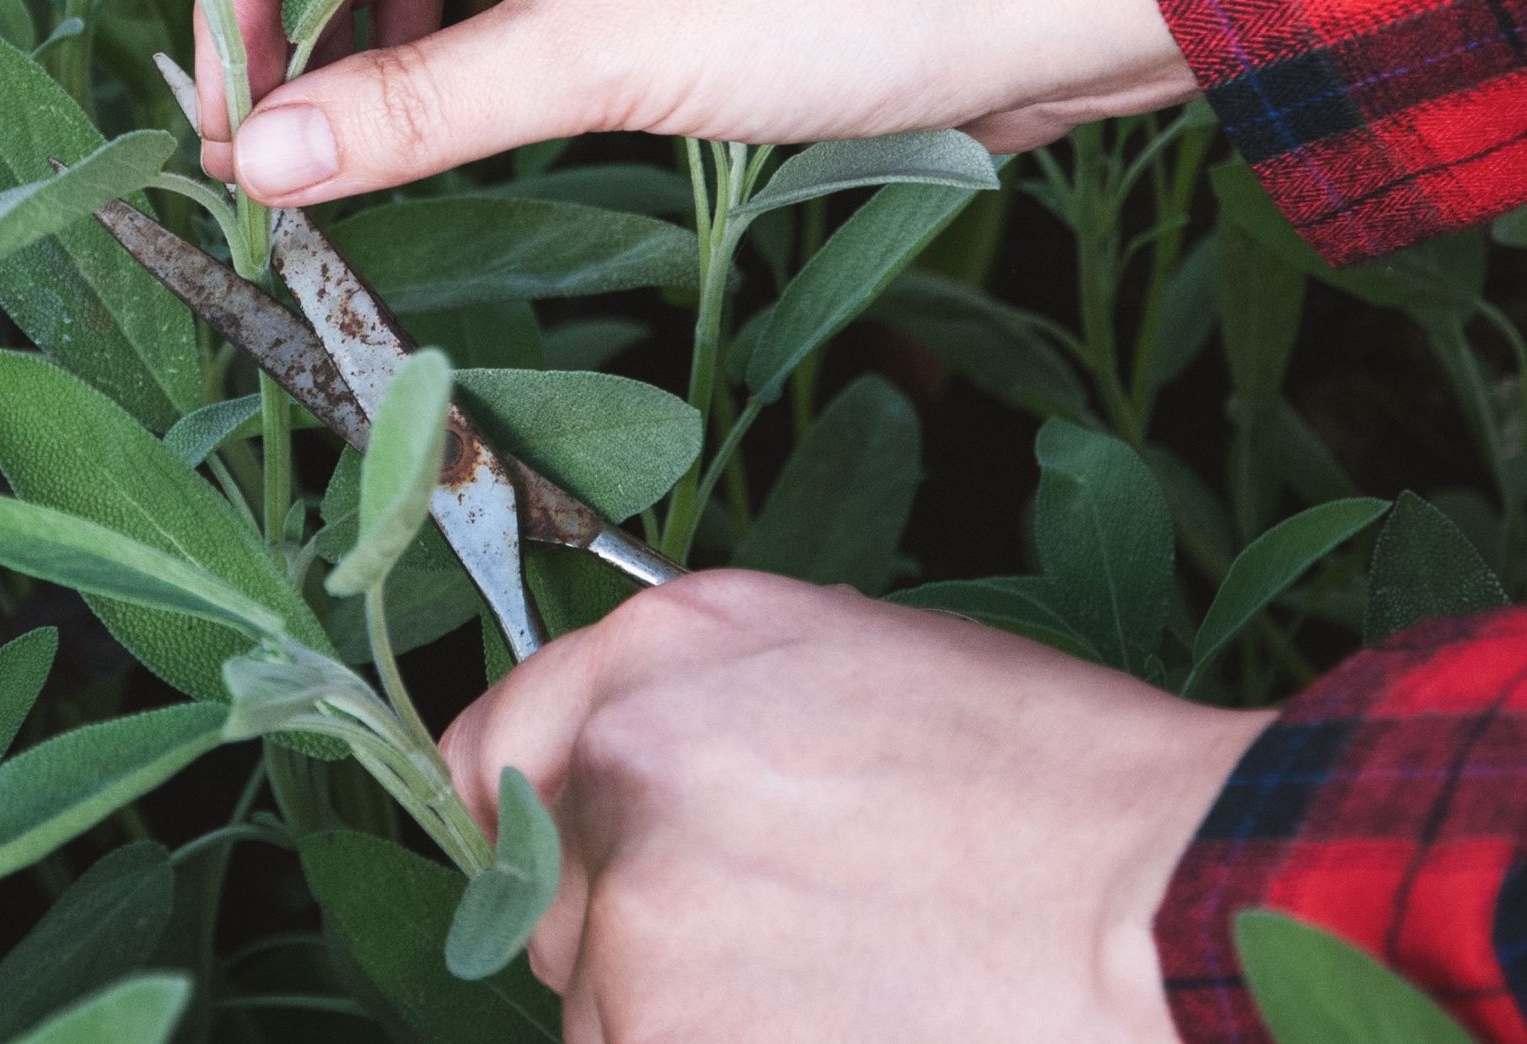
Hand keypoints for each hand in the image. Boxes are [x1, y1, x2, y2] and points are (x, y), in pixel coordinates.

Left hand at [438, 571, 1271, 1043]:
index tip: (571, 862)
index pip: (488, 754)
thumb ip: (692, 702)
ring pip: (602, 1007)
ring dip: (680, 1012)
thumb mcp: (848, 655)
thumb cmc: (1051, 780)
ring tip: (835, 990)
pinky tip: (844, 1024)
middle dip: (623, 924)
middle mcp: (625, 771)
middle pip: (541, 894)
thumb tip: (609, 767)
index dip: (523, 817)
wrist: (1171, 907)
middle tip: (768, 935)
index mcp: (666, 653)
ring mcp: (645, 926)